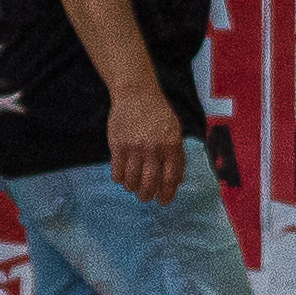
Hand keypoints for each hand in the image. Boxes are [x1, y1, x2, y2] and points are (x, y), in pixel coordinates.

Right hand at [106, 84, 187, 206]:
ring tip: (133, 185)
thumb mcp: (175, 132)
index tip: (162, 201)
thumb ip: (177, 157)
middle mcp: (154, 148)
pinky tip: (122, 175)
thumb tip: (178, 182)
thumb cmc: (158, 114)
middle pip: (149, 183)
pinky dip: (119, 178)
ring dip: (132, 187)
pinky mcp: (117, 145)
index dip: (166, 194)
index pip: (170, 179)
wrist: (136, 94)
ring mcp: (134, 147)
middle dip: (147, 195)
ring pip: (131, 180)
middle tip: (145, 196)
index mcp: (172, 146)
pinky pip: (117, 171)